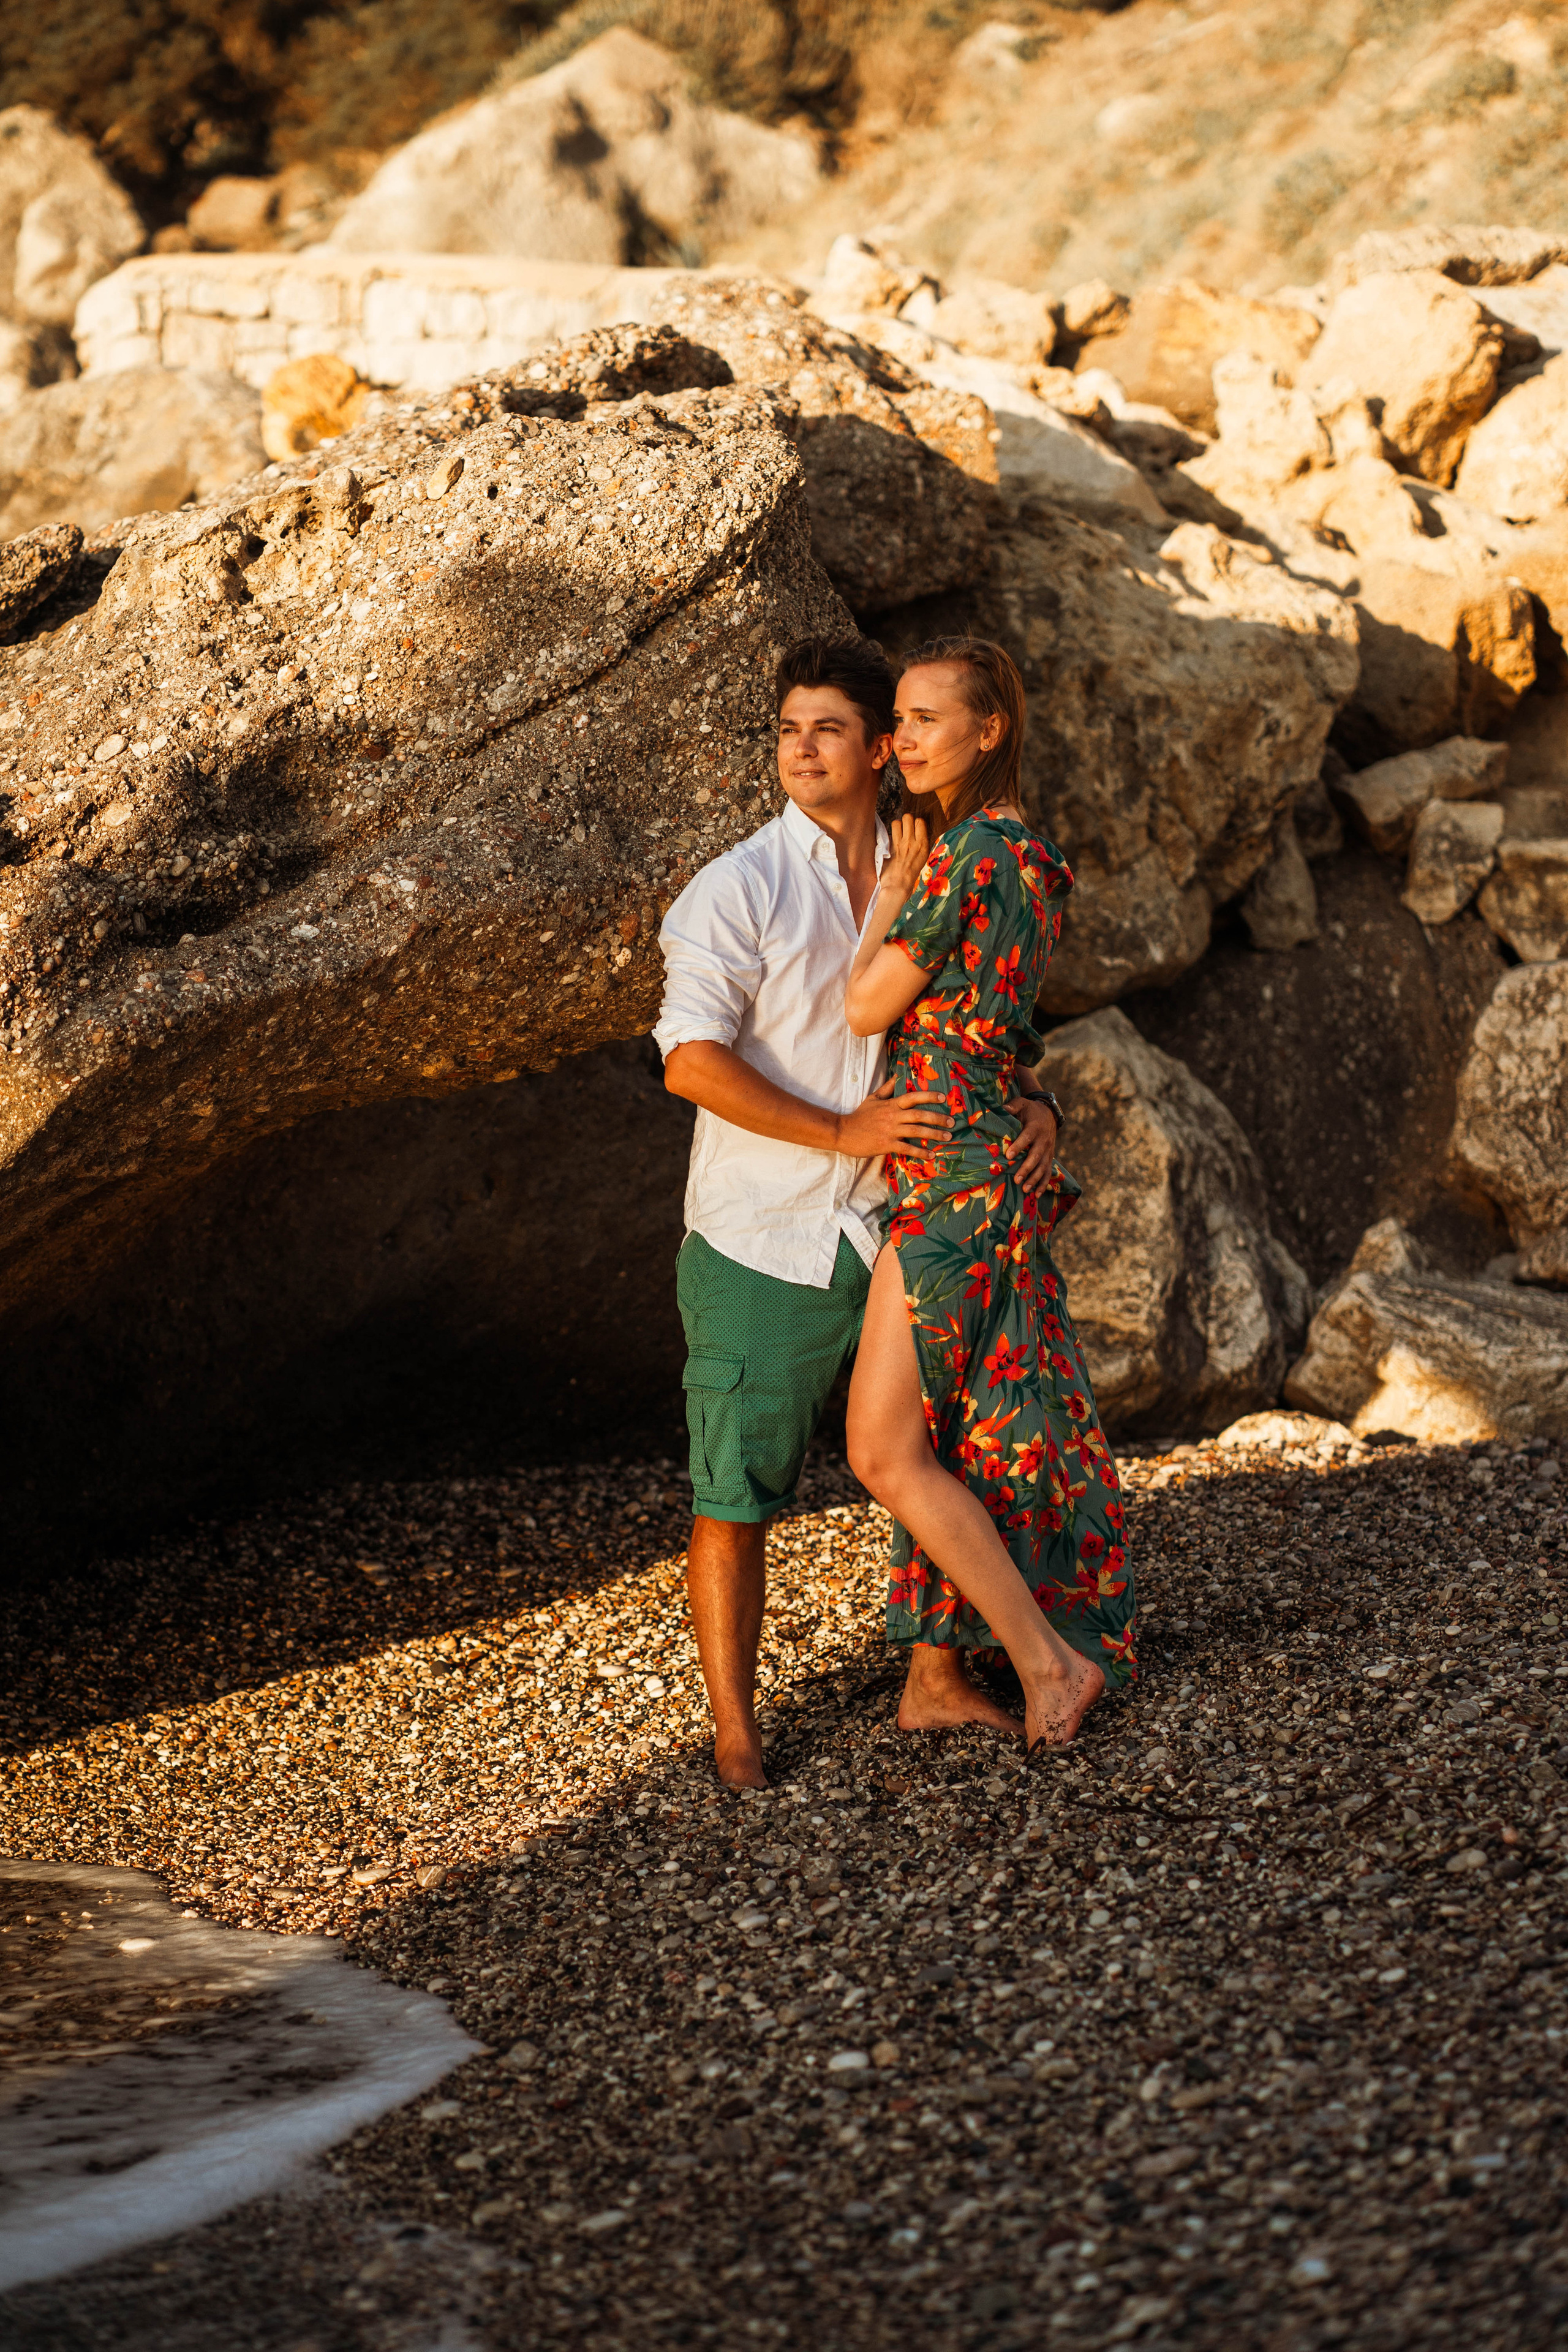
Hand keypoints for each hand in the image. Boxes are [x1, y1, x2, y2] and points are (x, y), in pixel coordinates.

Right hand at [837, 1077, 954, 1157]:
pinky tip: (931, 1155)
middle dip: (938, 1118)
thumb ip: (887, 1088)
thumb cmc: (859, 1116)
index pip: (913, 1097)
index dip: (929, 1096)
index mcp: (890, 1104)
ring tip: (947, 1137)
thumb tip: (898, 1076)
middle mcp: (893, 1116)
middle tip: (952, 1122)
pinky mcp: (886, 1144)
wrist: (843, 1132)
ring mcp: (890, 1131)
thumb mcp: (872, 1098)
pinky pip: (907, 1149)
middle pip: (919, 1115)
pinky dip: (920, 1152)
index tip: (943, 1098)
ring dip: (934, 1135)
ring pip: (916, 1131)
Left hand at [878, 812, 928, 907]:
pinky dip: (889, 834)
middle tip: (904, 829)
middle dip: (905, 820)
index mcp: (924, 845)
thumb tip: (915, 836)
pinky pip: (889, 833)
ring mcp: (901, 844)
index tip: (913, 829)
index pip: (920, 821)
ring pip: (897, 822)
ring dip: (896, 826)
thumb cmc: (910, 876)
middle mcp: (913, 842)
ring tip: (897, 833)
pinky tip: (890, 841)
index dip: (915, 822)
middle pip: (908, 817)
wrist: (898, 886)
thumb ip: (918, 846)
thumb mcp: (921, 859)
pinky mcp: (890, 848)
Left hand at [1005, 1093, 1057, 1188]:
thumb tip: (1002, 1109)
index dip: (1019, 1146)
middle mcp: (1043, 1141)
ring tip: (1025, 1190)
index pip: (1027, 1137)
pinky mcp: (1049, 1157)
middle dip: (1026, 1169)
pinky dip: (1043, 1184)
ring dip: (1034, 1179)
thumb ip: (1012, 1106)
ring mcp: (1048, 1150)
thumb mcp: (1022, 1103)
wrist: (1049, 1114)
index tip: (1009, 1155)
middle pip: (1036, 1156)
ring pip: (1042, 1167)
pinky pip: (1048, 1172)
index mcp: (1035, 1127)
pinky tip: (1036, 1194)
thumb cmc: (1030, 1110)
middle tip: (1017, 1179)